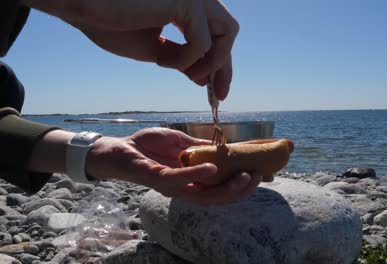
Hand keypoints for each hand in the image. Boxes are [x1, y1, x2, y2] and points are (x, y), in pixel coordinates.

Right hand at [23, 0, 238, 99]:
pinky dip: (187, 59)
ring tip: (187, 74)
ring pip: (227, 33)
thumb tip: (204, 77)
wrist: (82, 7)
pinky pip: (203, 42)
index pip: (215, 36)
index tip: (219, 91)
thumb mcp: (155, 50)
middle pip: (228, 32)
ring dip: (210, 61)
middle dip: (224, 66)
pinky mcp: (186, 1)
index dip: (220, 64)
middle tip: (218, 95)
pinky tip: (162, 61)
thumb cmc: (111, 23)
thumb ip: (183, 60)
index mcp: (187, 4)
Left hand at [85, 128, 262, 204]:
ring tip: (246, 177)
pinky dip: (197, 175)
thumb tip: (225, 146)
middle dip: (242, 190)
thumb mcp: (181, 142)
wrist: (117, 148)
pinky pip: (179, 181)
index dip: (245, 183)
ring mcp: (172, 186)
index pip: (223, 186)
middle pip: (218, 197)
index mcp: (192, 180)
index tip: (268, 174)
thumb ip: (201, 147)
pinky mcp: (157, 179)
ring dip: (227, 188)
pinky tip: (213, 168)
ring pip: (204, 196)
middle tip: (260, 177)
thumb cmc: (147, 146)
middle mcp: (185, 188)